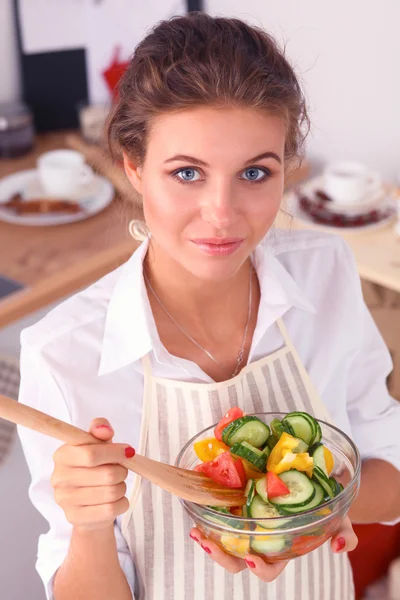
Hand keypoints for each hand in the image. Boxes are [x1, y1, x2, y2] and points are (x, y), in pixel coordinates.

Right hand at [51, 418, 133, 530]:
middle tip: (121, 470)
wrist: (87, 502)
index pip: (91, 453)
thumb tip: (104, 429)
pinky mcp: (75, 518)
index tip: (128, 451)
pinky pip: (111, 510)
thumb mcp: (97, 444)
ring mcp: (65, 501)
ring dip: (121, 487)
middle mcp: (58, 478)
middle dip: (121, 471)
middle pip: (106, 474)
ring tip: (116, 484)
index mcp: (62, 455)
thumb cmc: (94, 467)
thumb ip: (100, 429)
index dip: (114, 452)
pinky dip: (121, 503)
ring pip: (111, 492)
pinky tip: (115, 499)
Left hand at [189, 516, 357, 579]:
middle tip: (209, 543)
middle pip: (237, 561)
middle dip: (221, 557)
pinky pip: (219, 515)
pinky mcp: (238, 503)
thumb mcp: (338, 518)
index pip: (269, 569)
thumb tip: (339, 546)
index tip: (251, 557)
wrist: (314, 480)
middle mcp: (260, 539)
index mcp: (282, 548)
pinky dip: (208, 514)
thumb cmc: (325, 506)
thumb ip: (344, 534)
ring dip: (208, 540)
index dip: (259, 568)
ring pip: (224, 542)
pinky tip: (198, 508)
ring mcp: (247, 522)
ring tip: (197, 532)